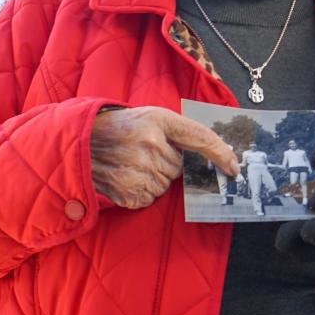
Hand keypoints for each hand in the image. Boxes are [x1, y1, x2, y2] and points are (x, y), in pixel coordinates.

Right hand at [90, 106, 239, 209]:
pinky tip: (126, 177)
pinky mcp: (130, 192)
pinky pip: (150, 198)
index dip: (221, 154)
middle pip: (179, 167)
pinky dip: (141, 191)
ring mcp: (140, 170)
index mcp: (159, 120)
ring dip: (154, 178)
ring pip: (165, 184)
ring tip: (131, 164)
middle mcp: (151, 144)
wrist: (81, 142)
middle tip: (143, 153)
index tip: (233, 167)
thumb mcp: (150, 117)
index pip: (200, 137)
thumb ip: (178, 131)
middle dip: (166, 163)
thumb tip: (212, 152)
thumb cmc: (122, 128)